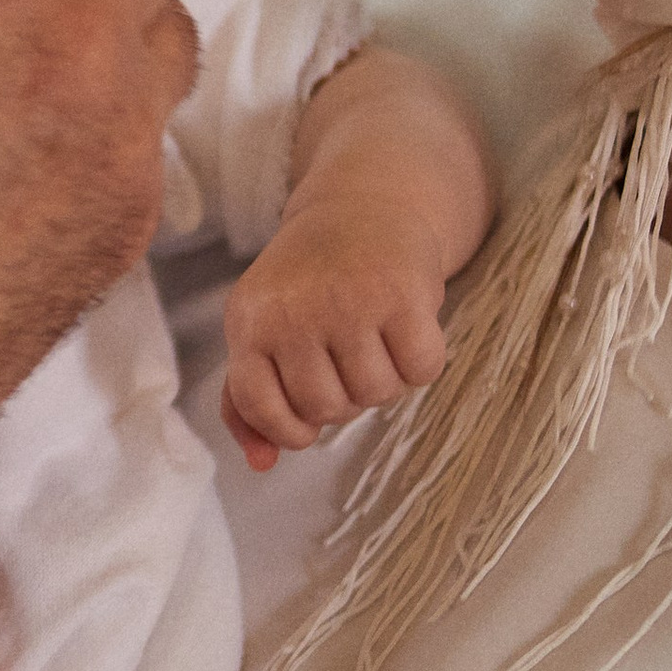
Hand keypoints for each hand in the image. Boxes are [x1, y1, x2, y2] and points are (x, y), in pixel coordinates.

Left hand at [220, 202, 450, 471]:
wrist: (362, 207)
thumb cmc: (308, 284)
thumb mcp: (262, 328)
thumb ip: (249, 400)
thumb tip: (261, 464)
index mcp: (249, 320)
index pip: (260, 407)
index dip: (290, 426)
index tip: (307, 413)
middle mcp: (293, 310)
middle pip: (327, 409)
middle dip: (345, 399)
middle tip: (348, 360)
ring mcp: (348, 300)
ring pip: (376, 395)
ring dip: (385, 382)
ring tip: (376, 342)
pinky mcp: (403, 292)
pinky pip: (422, 371)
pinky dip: (422, 363)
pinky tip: (408, 330)